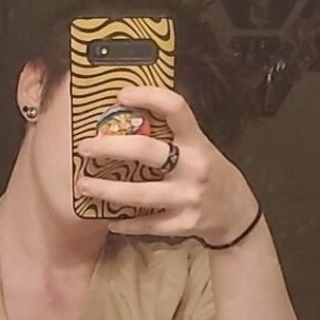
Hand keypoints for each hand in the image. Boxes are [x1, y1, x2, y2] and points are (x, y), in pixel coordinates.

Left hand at [75, 85, 259, 245]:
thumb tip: (126, 115)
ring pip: (141, 194)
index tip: (120, 95)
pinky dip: (126, 223)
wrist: (236, 213)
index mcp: (197, 140)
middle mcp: (194, 166)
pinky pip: (148, 223)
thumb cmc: (209, 172)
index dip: (148, 96)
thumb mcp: (199, 147)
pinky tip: (107, 219)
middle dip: (111, 147)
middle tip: (84, 147)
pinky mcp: (184, 224)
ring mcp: (188, 197)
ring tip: (83, 185)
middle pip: (147, 151)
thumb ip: (171, 134)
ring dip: (107, 190)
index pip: (175, 108)